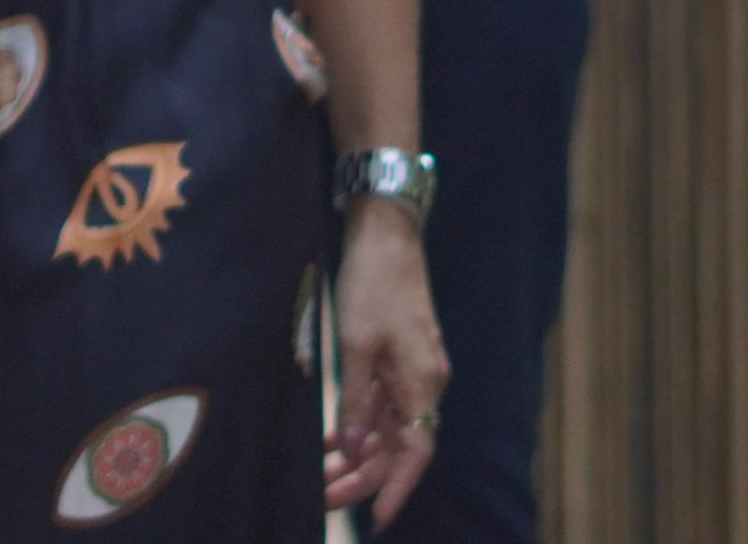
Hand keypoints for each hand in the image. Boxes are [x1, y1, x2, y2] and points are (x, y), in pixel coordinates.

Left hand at [322, 197, 448, 522]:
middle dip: (363, 476)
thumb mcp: (356, 343)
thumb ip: (358, 400)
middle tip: (323, 497)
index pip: (414, 453)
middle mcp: (426, 382)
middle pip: (399, 446)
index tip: (374, 520)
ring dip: (359, 453)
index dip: (394, 489)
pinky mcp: (402, 357)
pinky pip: (385, 404)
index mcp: (422, 382)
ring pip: (390, 428)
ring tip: (321, 475)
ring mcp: (415, 369)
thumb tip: (357, 449)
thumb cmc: (372, 283)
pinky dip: (362, 424)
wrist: (386, 232)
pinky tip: (334, 437)